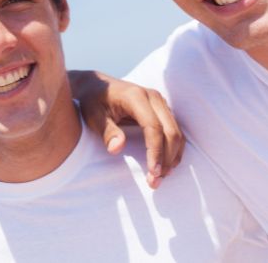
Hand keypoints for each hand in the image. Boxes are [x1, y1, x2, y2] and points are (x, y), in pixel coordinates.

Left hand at [70, 70, 182, 188]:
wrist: (94, 85)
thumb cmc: (91, 101)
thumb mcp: (92, 115)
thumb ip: (106, 131)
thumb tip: (116, 148)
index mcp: (136, 97)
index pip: (153, 127)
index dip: (155, 151)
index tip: (152, 172)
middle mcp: (153, 97)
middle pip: (171, 131)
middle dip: (167, 159)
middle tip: (155, 181)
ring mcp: (160, 103)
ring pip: (176, 133)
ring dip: (172, 157)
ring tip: (160, 178)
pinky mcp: (162, 110)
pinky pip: (174, 132)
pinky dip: (173, 150)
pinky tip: (166, 167)